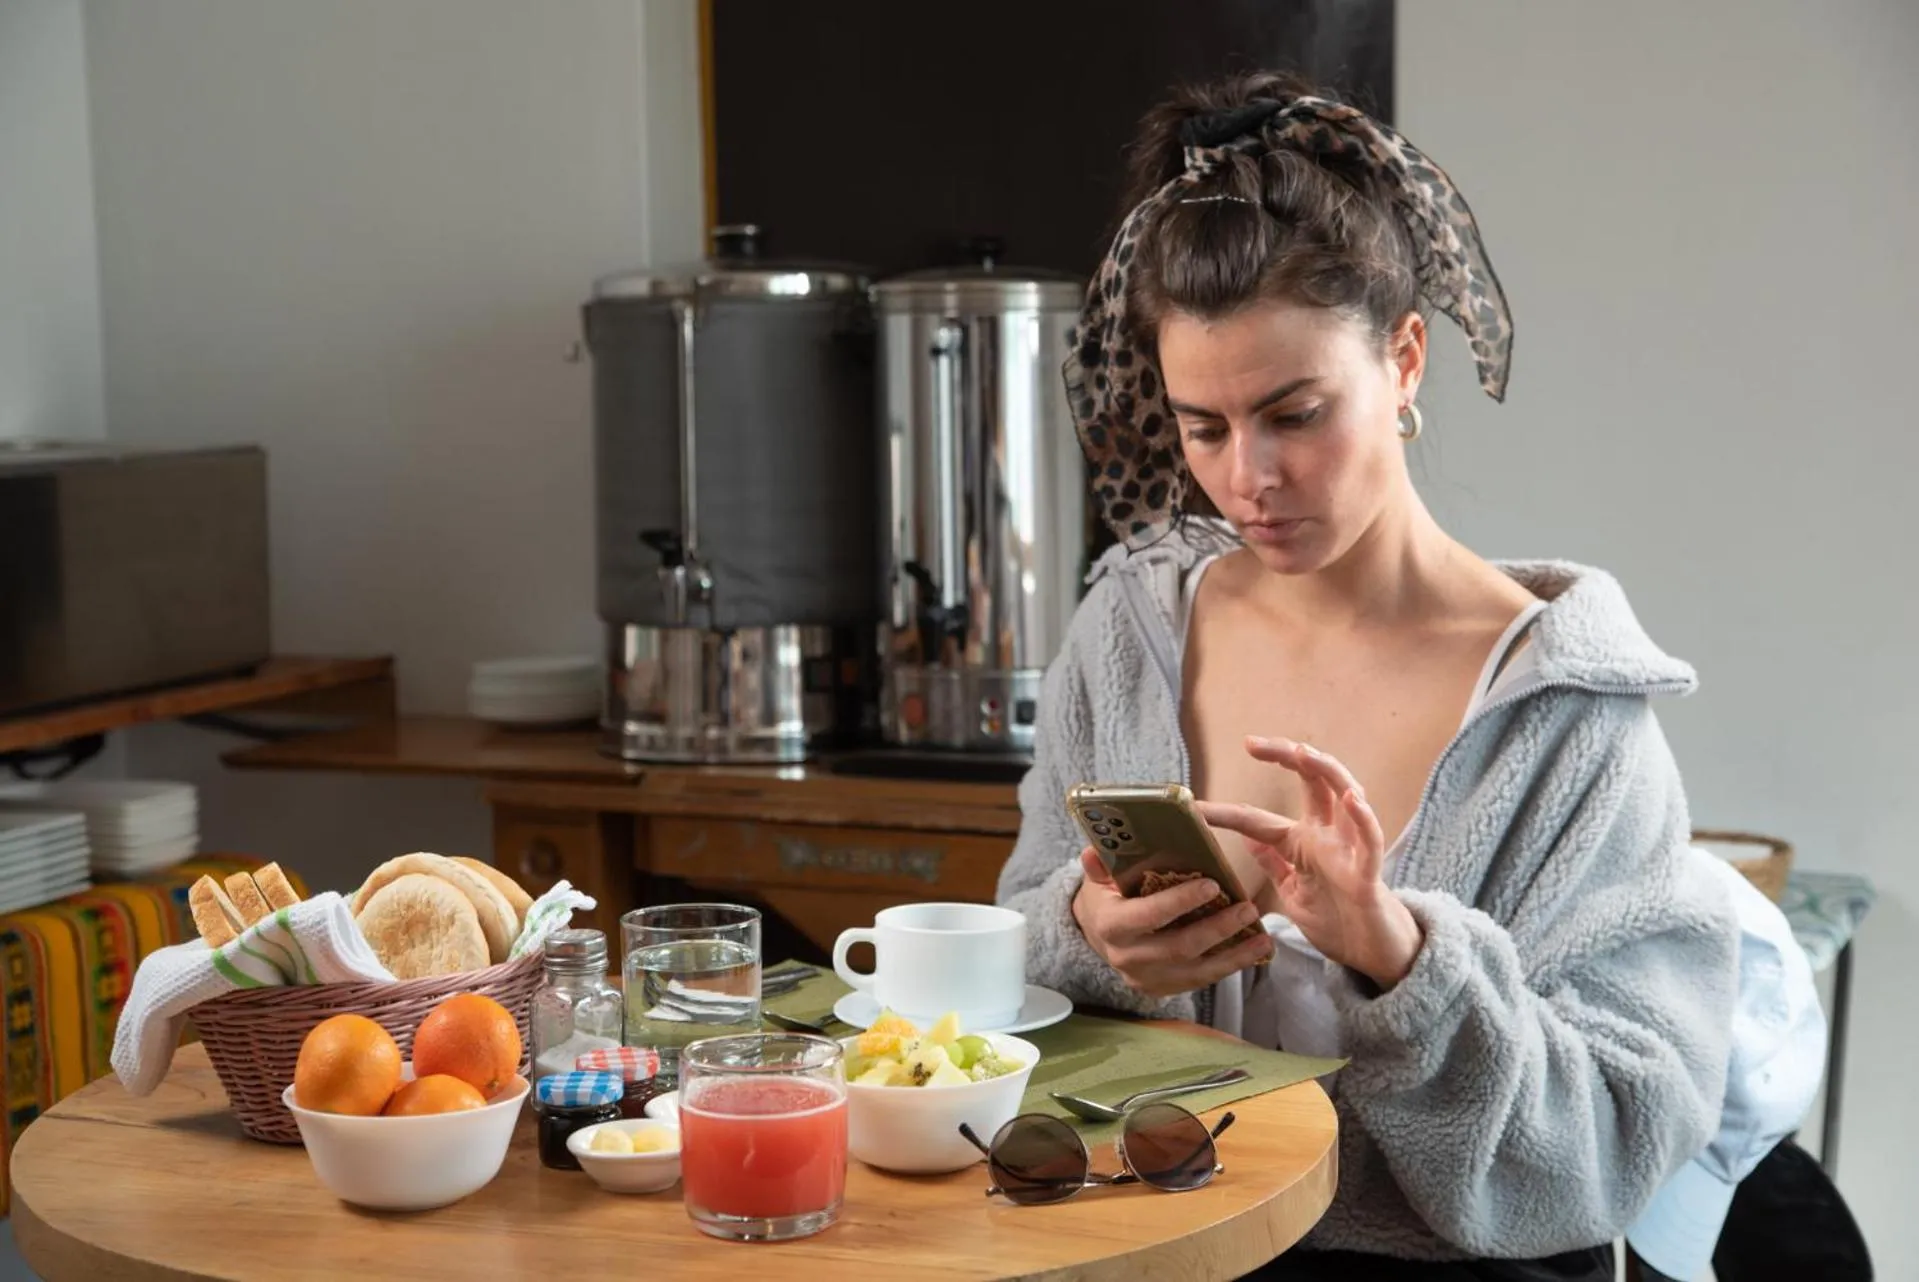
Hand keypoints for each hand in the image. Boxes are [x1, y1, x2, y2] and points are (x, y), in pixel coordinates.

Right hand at [1071, 847, 1274, 998]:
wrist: (1097, 935)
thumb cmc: (1106, 896)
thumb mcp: (1099, 878)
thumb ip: (1101, 864)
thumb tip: (1095, 851)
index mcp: (1111, 925)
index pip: (1149, 915)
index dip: (1180, 902)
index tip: (1212, 885)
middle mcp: (1127, 957)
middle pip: (1180, 947)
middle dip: (1218, 929)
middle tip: (1248, 908)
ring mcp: (1146, 978)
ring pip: (1197, 971)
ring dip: (1234, 955)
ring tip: (1264, 937)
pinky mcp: (1161, 989)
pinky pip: (1199, 981)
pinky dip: (1228, 966)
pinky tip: (1252, 952)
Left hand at [1197, 737, 1423, 988]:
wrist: (1370, 954)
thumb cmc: (1337, 920)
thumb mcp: (1292, 892)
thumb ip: (1274, 864)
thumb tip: (1248, 839)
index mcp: (1302, 842)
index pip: (1258, 820)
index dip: (1226, 812)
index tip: (1193, 806)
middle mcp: (1326, 837)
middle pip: (1311, 782)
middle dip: (1285, 756)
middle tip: (1253, 743)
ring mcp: (1349, 851)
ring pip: (1346, 796)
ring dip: (1326, 771)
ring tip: (1303, 752)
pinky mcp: (1369, 875)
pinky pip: (1370, 842)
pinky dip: (1363, 820)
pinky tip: (1352, 799)